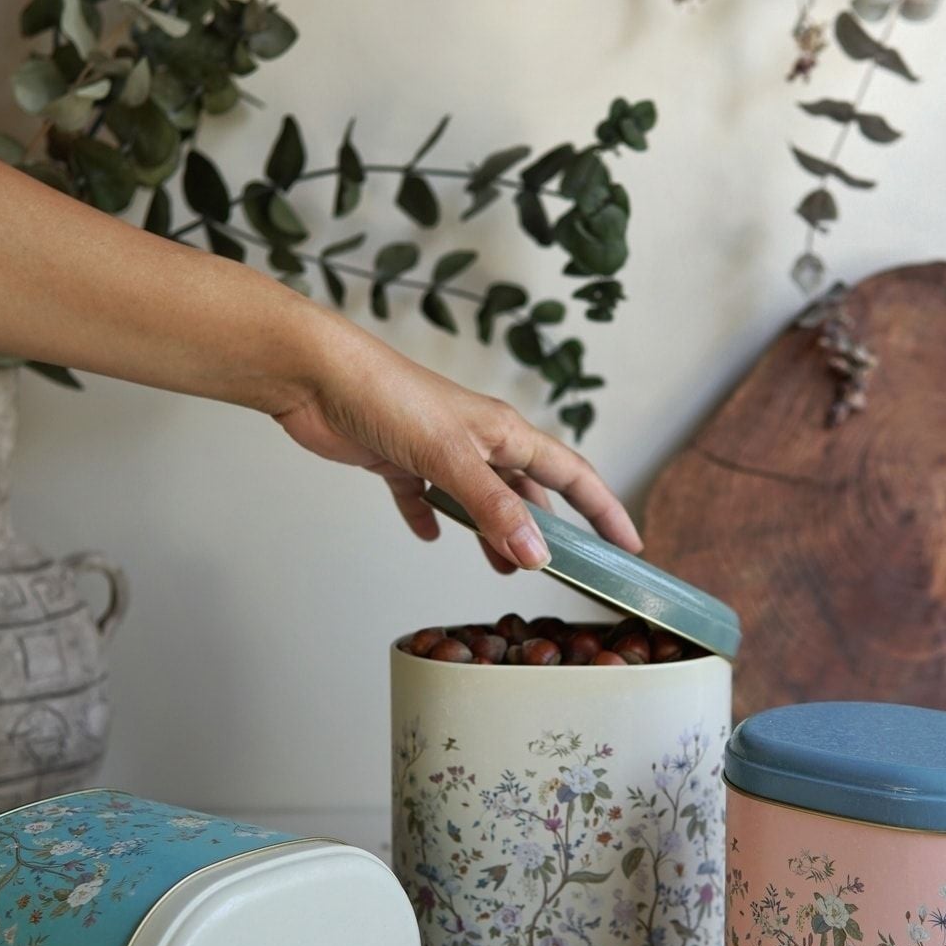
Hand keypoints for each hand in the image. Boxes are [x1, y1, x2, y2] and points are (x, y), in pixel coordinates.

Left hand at [274, 312, 641, 570]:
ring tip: (505, 569)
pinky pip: (422, 496)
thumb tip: (536, 555)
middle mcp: (478, 440)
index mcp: (504, 432)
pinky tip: (430, 537)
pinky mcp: (397, 460)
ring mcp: (438, 450)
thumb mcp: (451, 458)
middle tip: (570, 569)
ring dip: (495, 533)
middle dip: (550, 529)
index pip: (571, 475)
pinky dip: (429, 518)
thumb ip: (494, 508)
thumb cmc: (387, 396)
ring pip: (481, 499)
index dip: (604, 510)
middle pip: (529, 490)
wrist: (316, 376)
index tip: (629, 546)